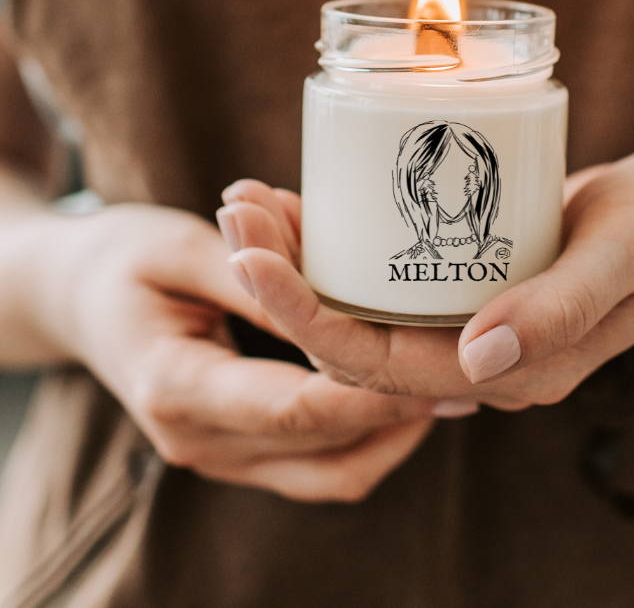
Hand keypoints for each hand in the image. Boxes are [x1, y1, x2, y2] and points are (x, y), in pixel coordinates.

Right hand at [37, 203, 456, 500]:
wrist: (77, 297)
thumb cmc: (125, 259)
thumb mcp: (183, 248)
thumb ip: (254, 277)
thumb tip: (330, 295)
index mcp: (178, 388)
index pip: (296, 408)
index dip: (373, 392)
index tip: (439, 366)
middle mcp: (197, 440)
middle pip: (324, 450)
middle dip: (400, 414)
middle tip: (466, 373)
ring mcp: (216, 455)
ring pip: (329, 474)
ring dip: (391, 435)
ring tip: (449, 386)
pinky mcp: (236, 449)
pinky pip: (314, 466)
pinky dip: (364, 438)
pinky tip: (404, 394)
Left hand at [220, 146, 633, 409]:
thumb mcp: (628, 250)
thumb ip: (563, 305)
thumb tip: (478, 363)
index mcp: (519, 372)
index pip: (388, 367)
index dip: (309, 320)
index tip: (251, 257)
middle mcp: (483, 361)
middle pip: (357, 342)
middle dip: (283, 284)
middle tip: (235, 209)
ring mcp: (473, 326)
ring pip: (363, 312)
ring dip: (300, 263)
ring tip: (249, 200)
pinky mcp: (469, 287)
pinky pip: (389, 282)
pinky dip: (340, 246)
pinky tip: (305, 203)